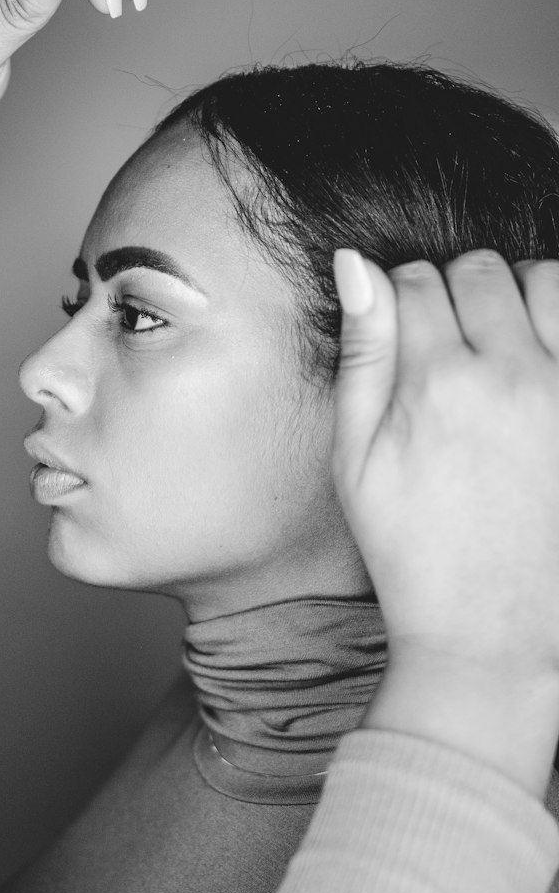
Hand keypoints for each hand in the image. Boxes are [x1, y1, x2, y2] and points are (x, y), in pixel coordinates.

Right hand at [331, 247, 558, 790]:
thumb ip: (361, 356)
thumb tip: (354, 263)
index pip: (413, 281)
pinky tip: (536, 368)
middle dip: (454, 294)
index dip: (396, 303)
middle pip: (479, 271)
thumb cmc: (411, 551)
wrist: (489, 630)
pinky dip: (556, 329)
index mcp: (436, 383)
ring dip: (516, 297)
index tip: (398, 341)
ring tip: (497, 348)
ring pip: (545, 280)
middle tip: (444, 350)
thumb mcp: (357, 460)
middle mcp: (511, 374)